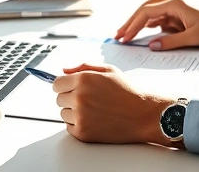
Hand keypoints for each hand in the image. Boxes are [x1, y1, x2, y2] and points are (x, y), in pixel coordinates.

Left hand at [53, 64, 173, 144]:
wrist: (142, 115)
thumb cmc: (128, 92)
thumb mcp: (109, 70)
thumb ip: (83, 66)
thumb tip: (64, 70)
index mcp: (83, 79)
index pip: (56, 84)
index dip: (64, 85)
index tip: (71, 88)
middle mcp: (79, 97)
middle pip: (59, 99)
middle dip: (70, 98)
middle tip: (89, 99)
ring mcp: (80, 116)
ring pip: (63, 113)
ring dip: (73, 112)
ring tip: (94, 109)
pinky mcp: (82, 132)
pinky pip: (69, 127)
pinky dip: (78, 124)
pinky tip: (94, 119)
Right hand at [114, 0, 198, 49]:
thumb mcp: (194, 38)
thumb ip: (171, 42)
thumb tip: (152, 46)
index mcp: (175, 4)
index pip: (147, 12)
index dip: (133, 25)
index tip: (124, 36)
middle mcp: (173, 2)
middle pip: (145, 9)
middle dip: (131, 22)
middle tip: (119, 35)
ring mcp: (176, 8)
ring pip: (151, 12)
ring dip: (139, 22)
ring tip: (126, 34)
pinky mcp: (179, 14)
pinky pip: (159, 18)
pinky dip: (149, 24)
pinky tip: (144, 33)